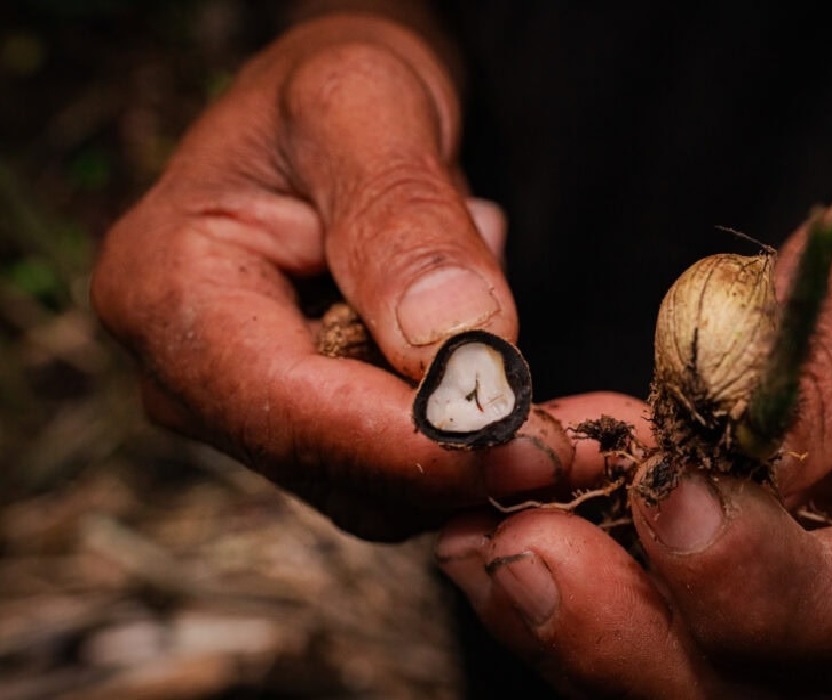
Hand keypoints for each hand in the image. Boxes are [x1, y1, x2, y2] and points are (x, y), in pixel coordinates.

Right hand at [90, 15, 566, 540]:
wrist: (336, 118)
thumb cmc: (335, 92)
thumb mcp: (364, 108)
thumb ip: (401, 218)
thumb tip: (449, 346)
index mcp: (167, 289)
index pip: (289, 409)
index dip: (416, 446)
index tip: (536, 447)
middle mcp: (188, 374)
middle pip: (334, 466)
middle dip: (466, 463)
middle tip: (596, 440)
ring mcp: (244, 410)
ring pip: (375, 487)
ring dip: (483, 464)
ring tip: (578, 412)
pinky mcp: (304, 426)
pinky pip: (395, 472)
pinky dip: (473, 454)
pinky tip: (526, 400)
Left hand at [435, 202, 831, 696]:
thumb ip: (809, 364)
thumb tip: (704, 459)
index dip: (746, 576)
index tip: (660, 489)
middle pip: (746, 690)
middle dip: (620, 634)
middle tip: (518, 551)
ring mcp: (795, 640)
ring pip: (670, 682)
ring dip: (561, 624)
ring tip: (474, 543)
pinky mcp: (718, 622)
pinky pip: (631, 639)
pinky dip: (551, 598)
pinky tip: (485, 538)